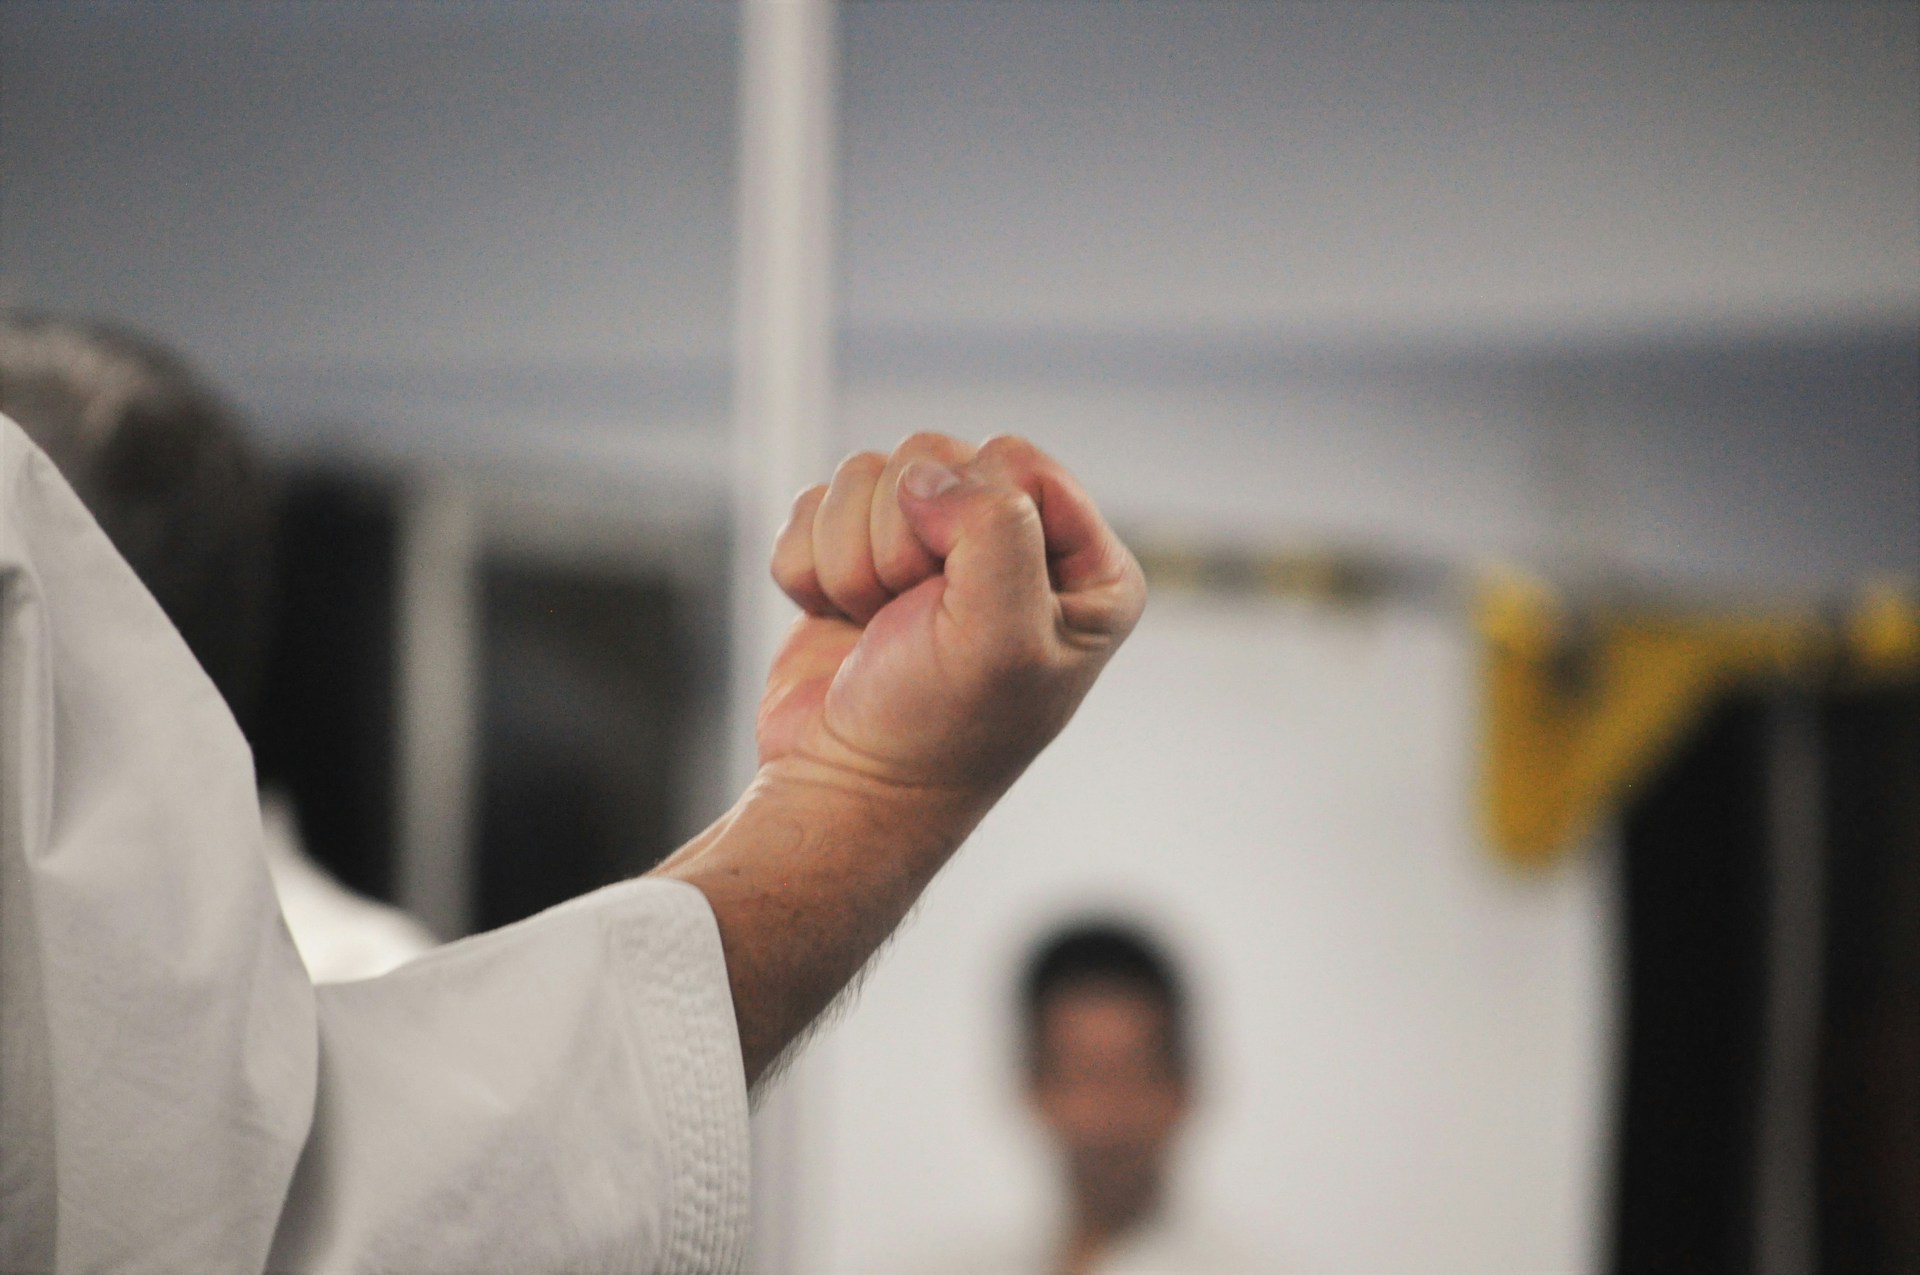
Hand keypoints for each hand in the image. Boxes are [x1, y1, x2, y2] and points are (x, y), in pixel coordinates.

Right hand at [760, 433, 1145, 799]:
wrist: (844, 790)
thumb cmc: (936, 730)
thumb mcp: (1000, 635)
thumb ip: (993, 529)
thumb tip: (926, 476)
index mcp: (1083, 566)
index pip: (1016, 459)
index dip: (972, 513)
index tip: (962, 595)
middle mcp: (1013, 547)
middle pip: (934, 457)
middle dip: (902, 540)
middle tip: (913, 617)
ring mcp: (931, 549)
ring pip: (866, 475)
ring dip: (852, 558)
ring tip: (878, 627)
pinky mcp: (858, 557)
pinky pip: (815, 504)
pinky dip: (810, 566)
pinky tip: (839, 621)